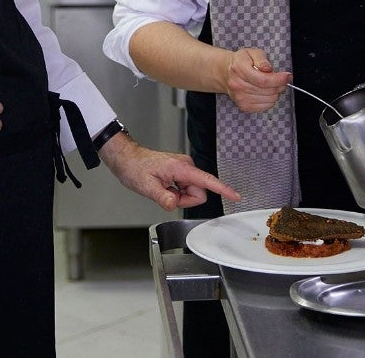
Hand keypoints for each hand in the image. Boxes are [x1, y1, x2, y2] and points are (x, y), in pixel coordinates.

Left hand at [99, 133, 240, 210]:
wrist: (128, 159)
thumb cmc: (135, 168)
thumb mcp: (146, 186)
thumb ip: (162, 197)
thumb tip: (172, 204)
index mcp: (181, 168)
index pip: (207, 180)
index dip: (223, 189)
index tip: (236, 196)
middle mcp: (186, 167)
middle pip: (198, 192)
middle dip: (184, 199)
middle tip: (166, 194)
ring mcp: (184, 169)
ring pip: (192, 192)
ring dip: (179, 197)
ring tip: (163, 189)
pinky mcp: (181, 173)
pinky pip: (185, 190)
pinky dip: (176, 193)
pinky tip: (164, 187)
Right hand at [222, 48, 290, 112]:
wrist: (226, 73)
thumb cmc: (241, 62)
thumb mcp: (251, 52)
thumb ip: (262, 59)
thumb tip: (268, 69)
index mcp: (239, 68)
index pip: (263, 80)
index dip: (279, 79)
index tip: (287, 76)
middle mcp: (237, 85)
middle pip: (267, 91)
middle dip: (279, 84)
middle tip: (279, 79)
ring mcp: (240, 97)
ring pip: (269, 99)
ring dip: (274, 92)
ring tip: (270, 84)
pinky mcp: (243, 106)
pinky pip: (265, 106)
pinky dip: (270, 100)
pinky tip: (265, 92)